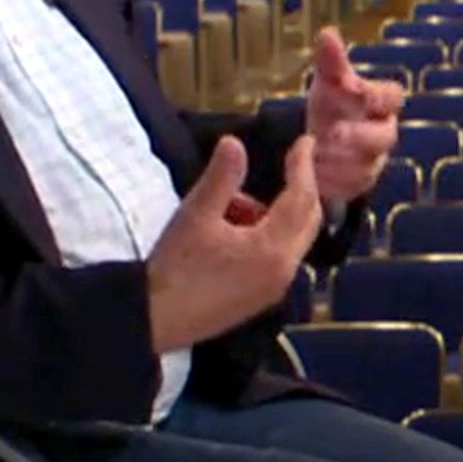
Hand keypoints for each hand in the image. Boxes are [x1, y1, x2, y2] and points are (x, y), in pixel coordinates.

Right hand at [146, 134, 323, 350]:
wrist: (155, 319)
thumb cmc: (175, 267)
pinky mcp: (260, 298)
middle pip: (307, 220)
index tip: (305, 142)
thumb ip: (221, 177)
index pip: (301, 198)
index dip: (302, 166)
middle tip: (285, 164)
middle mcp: (283, 271)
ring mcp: (274, 288)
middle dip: (296, 190)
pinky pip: (277, 258)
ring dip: (272, 214)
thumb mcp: (196, 214)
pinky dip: (265, 236)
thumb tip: (234, 143)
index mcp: (273, 249)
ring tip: (229, 204)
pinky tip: (228, 231)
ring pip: (290, 239)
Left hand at [303, 28, 401, 204]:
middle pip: (385, 136)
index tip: (354, 93)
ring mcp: (374, 159)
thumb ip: (331, 61)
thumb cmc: (332, 105)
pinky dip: (334, 180)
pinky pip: (354, 186)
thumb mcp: (328, 82)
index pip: (393, 97)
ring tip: (316, 155)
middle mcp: (383, 132)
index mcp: (380, 103)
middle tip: (330, 134)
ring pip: (369, 164)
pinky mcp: (361, 182)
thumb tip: (327, 32)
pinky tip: (316, 174)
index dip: (377, 96)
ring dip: (342, 160)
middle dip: (358, 136)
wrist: (320, 141)